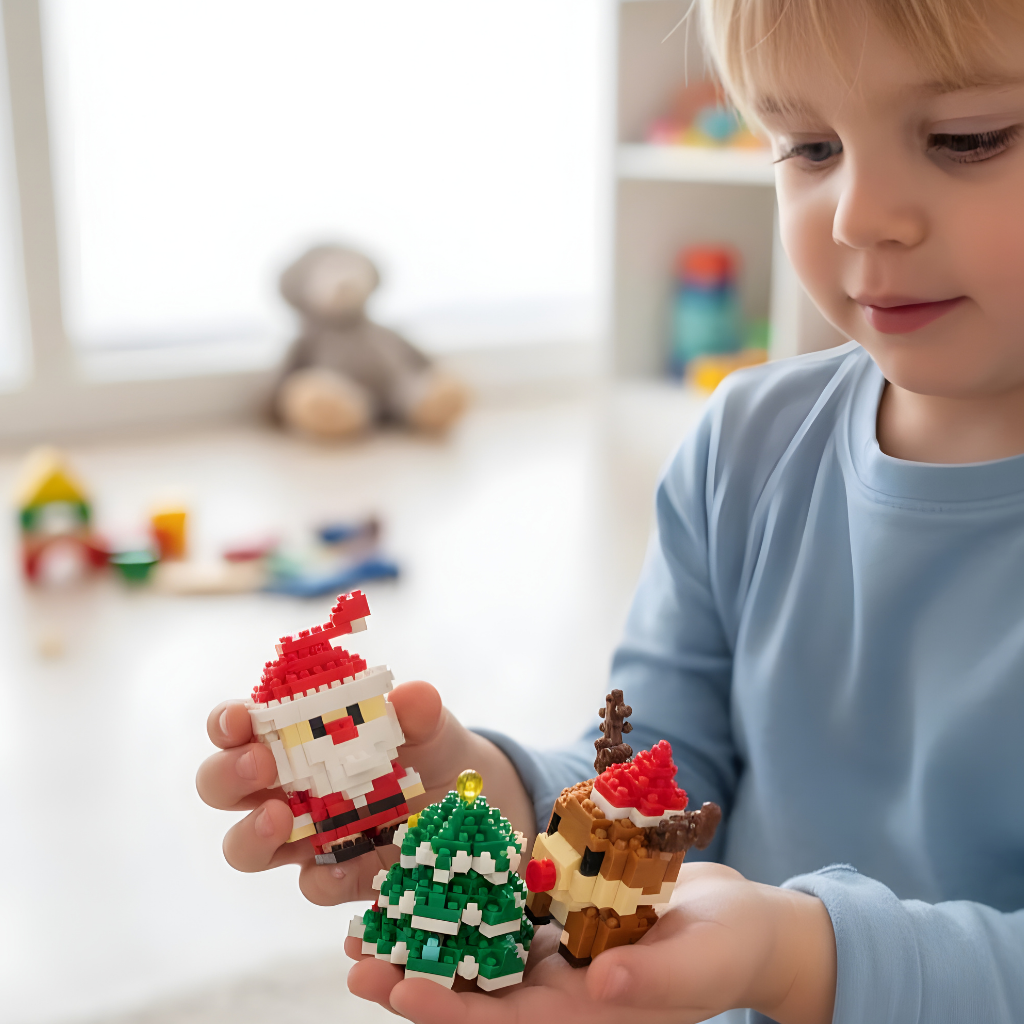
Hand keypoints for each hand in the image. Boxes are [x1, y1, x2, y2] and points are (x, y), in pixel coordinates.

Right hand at [195, 680, 533, 906]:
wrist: (464, 798)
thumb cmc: (425, 746)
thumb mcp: (429, 723)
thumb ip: (419, 710)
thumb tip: (413, 696)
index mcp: (292, 736)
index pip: (237, 727)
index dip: (227, 722)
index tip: (241, 719)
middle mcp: (283, 787)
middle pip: (221, 787)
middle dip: (229, 775)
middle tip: (261, 765)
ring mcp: (304, 837)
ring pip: (246, 849)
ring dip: (253, 835)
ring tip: (280, 819)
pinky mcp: (337, 875)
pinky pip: (315, 884)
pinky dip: (325, 878)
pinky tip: (347, 865)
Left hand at [346, 862, 835, 1023]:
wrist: (743, 919)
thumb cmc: (732, 948)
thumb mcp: (702, 964)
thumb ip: (654, 976)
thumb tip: (600, 985)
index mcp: (586, 1015)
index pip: (507, 1022)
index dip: (453, 1011)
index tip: (402, 992)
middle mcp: (561, 992)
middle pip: (478, 992)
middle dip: (419, 979)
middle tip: (358, 963)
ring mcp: (557, 954)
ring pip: (483, 951)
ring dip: (433, 938)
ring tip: (374, 924)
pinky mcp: (560, 917)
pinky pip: (508, 909)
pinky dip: (472, 898)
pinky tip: (436, 874)